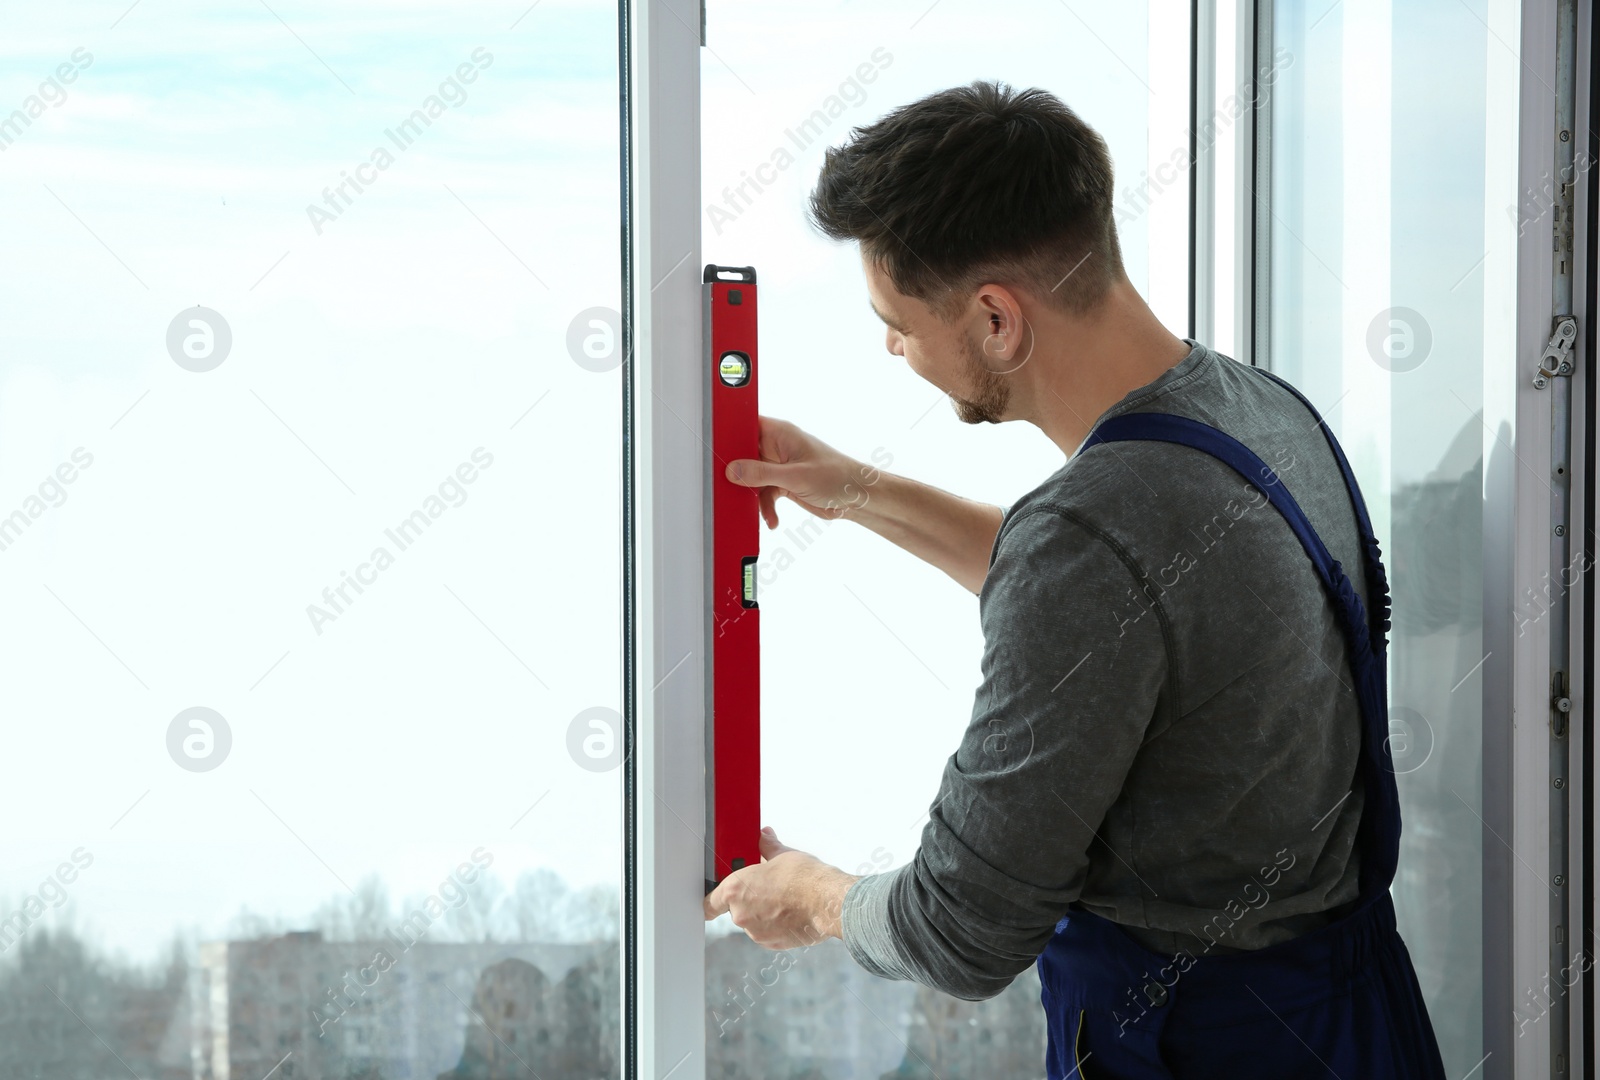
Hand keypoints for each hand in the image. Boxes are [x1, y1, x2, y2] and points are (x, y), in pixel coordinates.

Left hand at [702, 827, 859, 948]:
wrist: (827, 902)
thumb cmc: (804, 878)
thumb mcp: (782, 854)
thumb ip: (767, 847)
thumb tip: (764, 836)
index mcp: (734, 891)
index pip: (709, 903)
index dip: (713, 899)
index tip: (716, 897)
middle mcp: (741, 915)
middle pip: (735, 909)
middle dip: (748, 899)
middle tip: (765, 887)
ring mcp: (756, 933)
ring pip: (753, 921)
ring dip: (762, 912)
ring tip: (783, 898)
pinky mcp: (773, 944)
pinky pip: (768, 932)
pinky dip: (775, 924)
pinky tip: (791, 911)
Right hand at [724, 416, 881, 529]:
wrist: (857, 498)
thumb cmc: (837, 476)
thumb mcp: (795, 476)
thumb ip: (762, 473)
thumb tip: (734, 471)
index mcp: (780, 433)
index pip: (746, 425)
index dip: (729, 434)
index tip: (715, 450)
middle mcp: (777, 447)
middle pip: (744, 455)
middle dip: (738, 472)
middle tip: (730, 486)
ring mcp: (779, 466)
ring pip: (752, 477)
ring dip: (754, 495)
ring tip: (760, 509)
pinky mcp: (783, 483)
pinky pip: (764, 493)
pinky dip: (766, 507)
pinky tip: (772, 518)